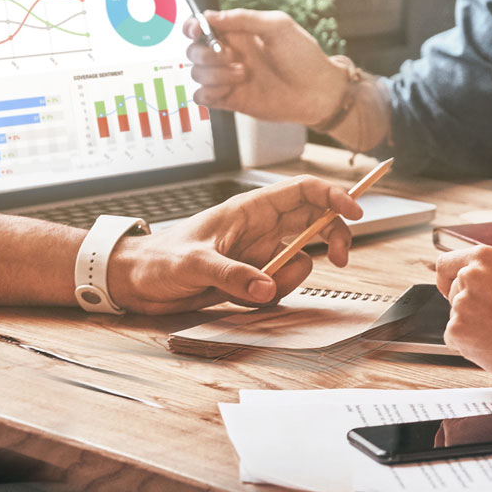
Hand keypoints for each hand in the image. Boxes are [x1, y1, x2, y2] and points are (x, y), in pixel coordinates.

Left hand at [109, 175, 361, 313]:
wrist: (136, 282)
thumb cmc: (158, 260)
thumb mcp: (193, 264)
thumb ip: (232, 275)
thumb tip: (266, 288)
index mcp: (249, 210)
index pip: (303, 191)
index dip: (334, 196)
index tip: (355, 213)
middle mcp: (259, 228)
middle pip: (314, 221)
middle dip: (333, 236)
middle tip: (340, 259)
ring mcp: (257, 253)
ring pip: (299, 260)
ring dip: (289, 278)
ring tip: (255, 290)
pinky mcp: (251, 278)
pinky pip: (278, 286)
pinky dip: (269, 297)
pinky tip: (240, 300)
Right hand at [184, 9, 346, 125]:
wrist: (317, 92)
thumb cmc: (304, 57)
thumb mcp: (278, 26)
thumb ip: (244, 18)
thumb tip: (211, 15)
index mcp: (239, 33)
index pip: (202, 26)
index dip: (193, 26)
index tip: (198, 30)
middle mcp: (230, 54)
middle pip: (194, 50)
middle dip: (206, 52)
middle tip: (231, 56)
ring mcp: (228, 77)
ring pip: (197, 73)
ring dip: (215, 73)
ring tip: (243, 74)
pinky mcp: (230, 99)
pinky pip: (202, 96)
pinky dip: (209, 92)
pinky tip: (229, 89)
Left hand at [436, 247, 491, 391]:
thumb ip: (490, 270)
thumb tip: (468, 273)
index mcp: (484, 257)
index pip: (445, 264)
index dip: (448, 278)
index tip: (451, 288)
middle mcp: (468, 275)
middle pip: (452, 292)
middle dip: (468, 304)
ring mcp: (460, 303)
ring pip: (455, 315)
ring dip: (470, 325)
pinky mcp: (456, 331)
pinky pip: (453, 337)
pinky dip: (467, 343)